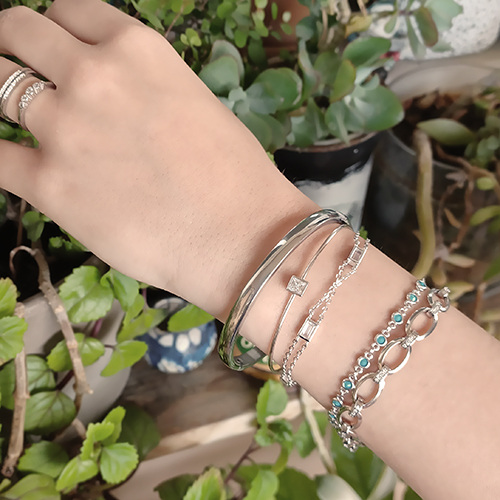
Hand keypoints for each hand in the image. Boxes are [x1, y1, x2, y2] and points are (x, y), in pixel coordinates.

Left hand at [0, 0, 314, 314]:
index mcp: (138, 49)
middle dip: (11, 44)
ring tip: (14, 118)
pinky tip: (13, 163)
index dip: (56, 30)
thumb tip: (115, 101)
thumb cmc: (235, 178)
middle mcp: (95, 77)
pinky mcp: (51, 187)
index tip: (54, 51)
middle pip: (18, 31)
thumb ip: (144, 89)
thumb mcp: (195, 105)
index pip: (68, 10)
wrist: (241, 237)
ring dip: (1, 96)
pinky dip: (0, 156)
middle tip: (13, 67)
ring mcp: (67, 130)